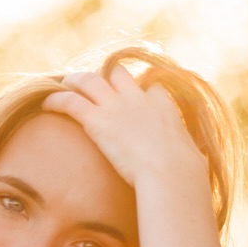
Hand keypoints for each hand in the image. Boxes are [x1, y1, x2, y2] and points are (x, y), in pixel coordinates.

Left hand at [43, 63, 208, 196]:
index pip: (151, 88)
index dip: (140, 91)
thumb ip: (194, 155)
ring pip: (88, 80)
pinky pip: (70, 101)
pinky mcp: (97, 120)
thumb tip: (202, 163)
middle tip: (92, 83)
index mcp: (163, 106)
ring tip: (64, 84)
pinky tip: (46, 103)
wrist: (170, 172)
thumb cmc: (184, 172)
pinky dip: (56, 99)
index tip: (132, 97)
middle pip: (117, 74)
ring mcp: (116, 106)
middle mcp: (138, 98)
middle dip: (105, 76)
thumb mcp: (194, 158)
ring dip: (74, 80)